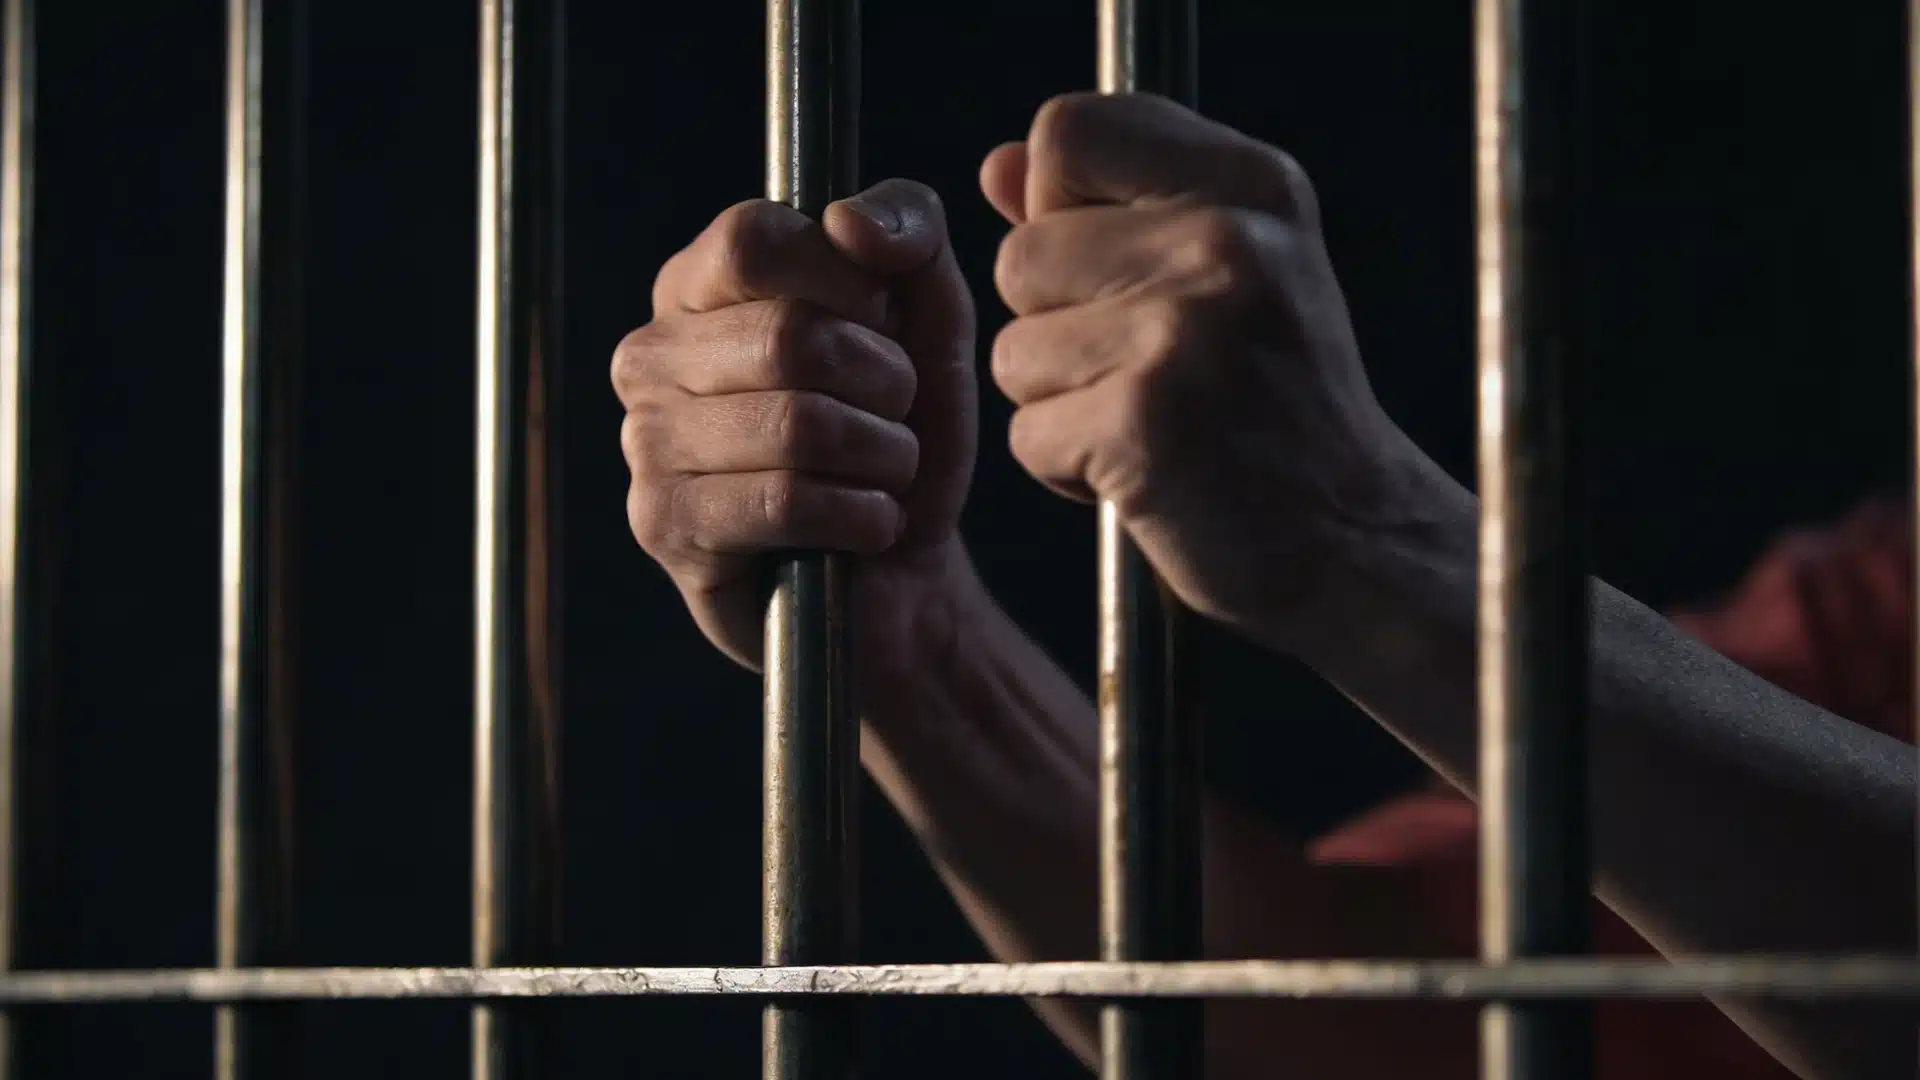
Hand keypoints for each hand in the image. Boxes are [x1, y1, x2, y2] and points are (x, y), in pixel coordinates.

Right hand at [613, 179, 977, 671]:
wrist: (901, 571)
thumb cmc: (899, 430)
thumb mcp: (930, 317)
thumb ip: (909, 232)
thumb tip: (846, 220)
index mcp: (699, 283)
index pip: (755, 240)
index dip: (848, 282)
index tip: (884, 325)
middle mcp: (652, 353)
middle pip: (788, 337)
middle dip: (885, 384)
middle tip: (897, 417)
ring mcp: (648, 441)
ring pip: (797, 426)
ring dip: (882, 456)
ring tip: (887, 473)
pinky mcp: (666, 525)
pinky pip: (783, 503)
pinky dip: (860, 516)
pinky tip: (867, 525)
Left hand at [981, 93, 1457, 650]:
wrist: (1355, 538)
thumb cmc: (1280, 408)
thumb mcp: (1227, 274)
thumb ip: (1109, 211)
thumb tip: (997, 167)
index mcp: (1250, 184)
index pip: (1068, 133)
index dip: (1055, 203)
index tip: (1110, 267)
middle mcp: (1224, 241)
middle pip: (1021, 254)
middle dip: (1054, 326)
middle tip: (1146, 370)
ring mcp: (1182, 333)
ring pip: (1014, 349)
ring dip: (1059, 402)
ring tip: (1149, 420)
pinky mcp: (1142, 424)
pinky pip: (1028, 435)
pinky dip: (1068, 469)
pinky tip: (1145, 473)